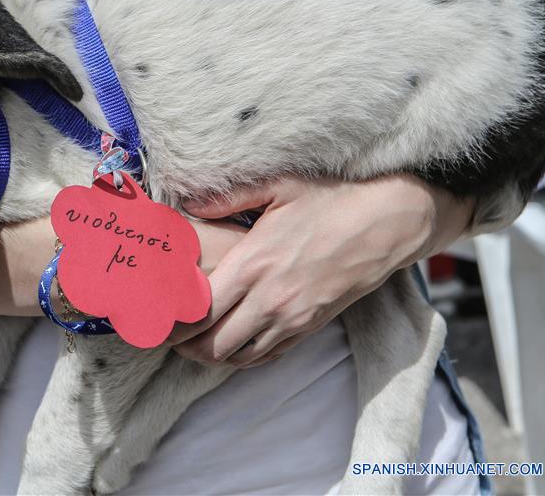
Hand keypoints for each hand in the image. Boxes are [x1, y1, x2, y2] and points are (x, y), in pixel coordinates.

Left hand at [169, 175, 472, 367]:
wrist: (388, 222)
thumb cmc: (331, 200)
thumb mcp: (278, 185)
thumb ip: (227, 197)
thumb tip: (188, 203)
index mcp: (254, 264)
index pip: (201, 310)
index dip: (174, 322)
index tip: (157, 318)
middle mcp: (270, 298)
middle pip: (214, 344)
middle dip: (186, 345)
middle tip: (167, 335)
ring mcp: (293, 317)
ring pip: (240, 357)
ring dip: (212, 355)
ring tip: (193, 344)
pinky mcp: (311, 326)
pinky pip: (269, 356)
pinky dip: (244, 358)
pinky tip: (230, 346)